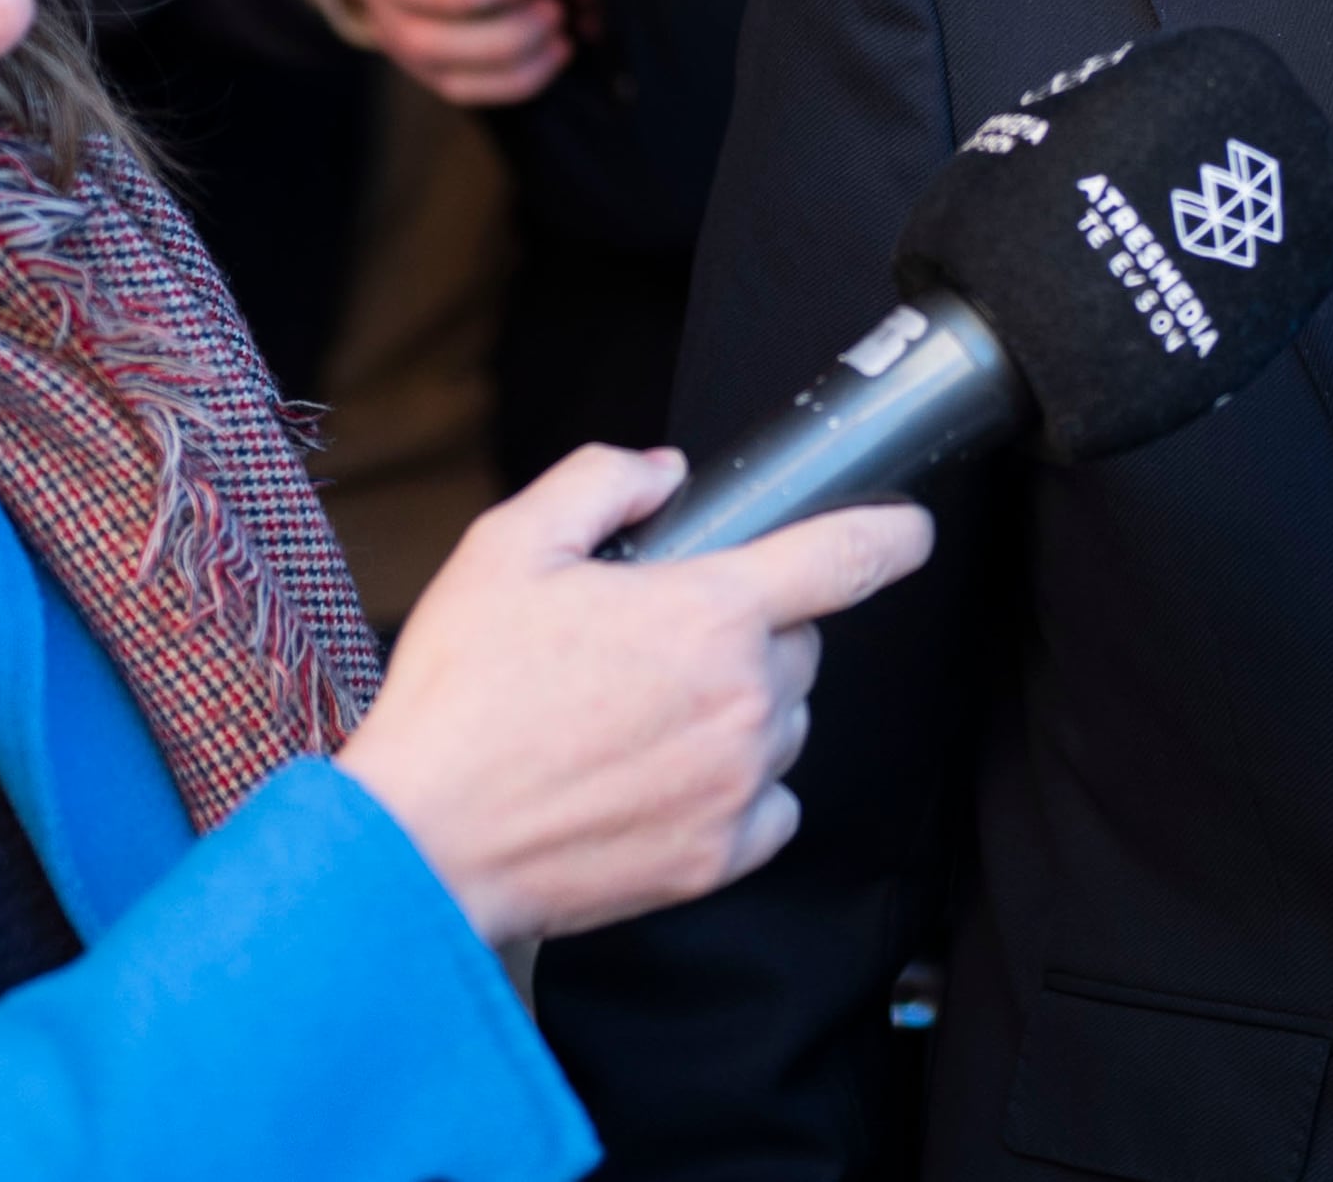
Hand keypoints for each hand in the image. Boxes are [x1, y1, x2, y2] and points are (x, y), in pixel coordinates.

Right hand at [323, 0, 569, 107]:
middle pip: (419, 20)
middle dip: (494, 26)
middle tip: (549, 3)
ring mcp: (391, 21)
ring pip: (436, 58)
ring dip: (509, 54)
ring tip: (559, 26)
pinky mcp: (418, 56)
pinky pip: (458, 86)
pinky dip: (513, 80)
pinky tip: (557, 53)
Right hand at [340, 446, 933, 947]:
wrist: (423, 845)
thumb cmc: (460, 700)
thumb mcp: (509, 549)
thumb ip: (599, 484)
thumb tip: (661, 473)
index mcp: (710, 613)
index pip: (851, 556)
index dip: (894, 532)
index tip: (908, 530)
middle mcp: (745, 700)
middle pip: (800, 644)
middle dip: (748, 631)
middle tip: (654, 644)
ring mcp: (739, 785)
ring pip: (785, 723)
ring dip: (740, 710)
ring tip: (641, 718)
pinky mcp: (718, 858)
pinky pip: (771, 807)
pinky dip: (737, 790)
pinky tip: (663, 779)